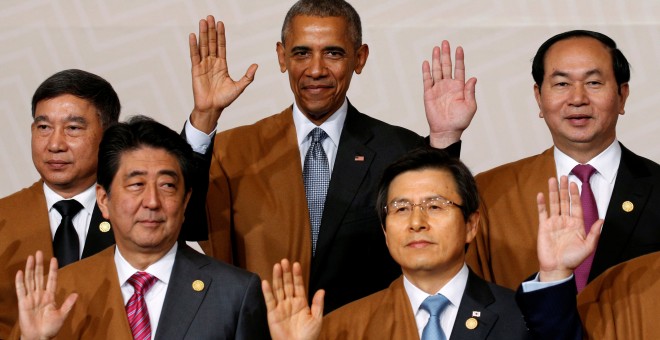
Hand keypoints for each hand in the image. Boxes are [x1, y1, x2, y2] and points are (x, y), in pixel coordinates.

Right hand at [15, 251, 77, 339]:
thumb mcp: (62, 315)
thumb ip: (68, 304)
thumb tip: (76, 294)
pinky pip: (21, 290)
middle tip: (39, 252)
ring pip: (30, 280)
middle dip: (39, 264)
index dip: (52, 269)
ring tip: (30, 257)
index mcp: (50, 296)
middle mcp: (40, 295)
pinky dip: (20, 281)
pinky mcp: (23, 303)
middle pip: (39, 276)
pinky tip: (20, 272)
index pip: (51, 279)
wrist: (39, 337)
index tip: (54, 259)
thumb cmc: (51, 328)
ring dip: (30, 268)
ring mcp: (31, 298)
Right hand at [189, 15, 258, 132]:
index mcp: (222, 65)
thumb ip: (247, 76)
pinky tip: (193, 36)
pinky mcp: (196, 70)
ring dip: (203, 34)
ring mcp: (203, 65)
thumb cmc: (225, 99)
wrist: (212, 108)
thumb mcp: (239, 87)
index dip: (221, 35)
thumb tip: (256, 65)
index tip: (221, 24)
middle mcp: (212, 63)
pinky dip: (193, 46)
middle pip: (211, 43)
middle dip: (211, 30)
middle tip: (210, 17)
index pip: (221, 46)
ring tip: (203, 21)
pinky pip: (194, 55)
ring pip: (203, 46)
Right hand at [262, 259, 323, 339]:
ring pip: (278, 289)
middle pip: (287, 284)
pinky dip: (267, 292)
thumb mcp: (317, 319)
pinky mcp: (272, 314)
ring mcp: (281, 307)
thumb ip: (318, 304)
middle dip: (286, 273)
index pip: (298, 285)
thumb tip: (322, 290)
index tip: (296, 264)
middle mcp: (290, 303)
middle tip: (284, 261)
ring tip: (277, 266)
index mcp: (301, 303)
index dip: (297, 275)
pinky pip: (269, 301)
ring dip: (277, 278)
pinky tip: (266, 282)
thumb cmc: (308, 336)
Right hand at [423, 40, 476, 147]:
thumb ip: (470, 92)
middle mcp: (448, 85)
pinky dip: (426, 71)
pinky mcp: (428, 94)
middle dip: (446, 54)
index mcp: (459, 87)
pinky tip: (427, 62)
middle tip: (445, 42)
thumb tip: (473, 78)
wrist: (447, 130)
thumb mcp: (470, 106)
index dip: (459, 59)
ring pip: (437, 70)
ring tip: (436, 48)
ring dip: (436, 59)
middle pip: (447, 66)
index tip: (459, 48)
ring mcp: (438, 88)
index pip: (459, 69)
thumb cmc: (460, 120)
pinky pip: (427, 80)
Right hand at [537, 177, 601, 281]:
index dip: (575, 194)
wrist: (557, 267)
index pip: (576, 205)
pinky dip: (541, 203)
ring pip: (553, 203)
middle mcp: (565, 220)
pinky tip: (541, 194)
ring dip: (553, 191)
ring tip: (552, 180)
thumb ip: (594, 233)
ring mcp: (554, 222)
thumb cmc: (573, 259)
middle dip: (564, 188)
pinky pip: (542, 212)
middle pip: (564, 201)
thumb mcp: (588, 247)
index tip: (575, 183)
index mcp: (576, 224)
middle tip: (563, 175)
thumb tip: (602, 220)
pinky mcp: (543, 226)